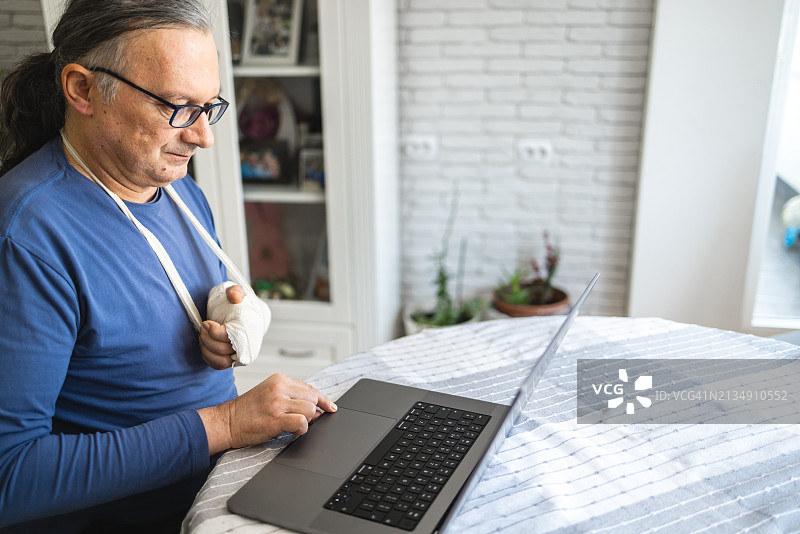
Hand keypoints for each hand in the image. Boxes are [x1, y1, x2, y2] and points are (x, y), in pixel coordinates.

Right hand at [197, 373, 337, 453]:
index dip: (322, 399)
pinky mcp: (276, 418)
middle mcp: (280, 388)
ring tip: (292, 426)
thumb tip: (316, 409)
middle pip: (313, 398)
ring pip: (310, 409)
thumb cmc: (246, 411)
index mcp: (279, 379)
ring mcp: (278, 402)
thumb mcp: (269, 394)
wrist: (225, 422)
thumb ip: (291, 397)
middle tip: (305, 421)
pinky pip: (302, 422)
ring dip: (306, 421)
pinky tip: (292, 431)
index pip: (309, 388)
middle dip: (314, 411)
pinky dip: (302, 429)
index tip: (330, 407)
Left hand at [199, 284, 244, 369]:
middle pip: (222, 350)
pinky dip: (207, 357)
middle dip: (207, 338)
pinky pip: (218, 366)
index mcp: (250, 331)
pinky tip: (204, 345)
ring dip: (206, 349)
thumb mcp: (238, 294)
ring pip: (220, 361)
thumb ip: (236, 292)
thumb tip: (233, 296)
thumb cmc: (240, 306)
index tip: (206, 323)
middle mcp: (247, 348)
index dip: (213, 331)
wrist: (246, 318)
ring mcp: (240, 357)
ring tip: (203, 337)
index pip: (229, 337)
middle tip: (203, 327)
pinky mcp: (233, 362)